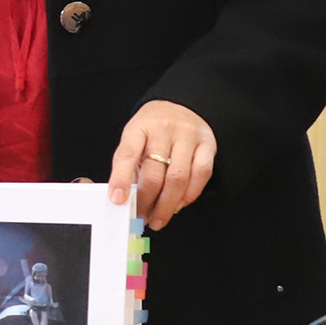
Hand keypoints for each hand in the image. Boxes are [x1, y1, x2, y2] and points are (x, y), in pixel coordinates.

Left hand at [107, 100, 216, 229]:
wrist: (180, 105)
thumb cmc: (152, 128)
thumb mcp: (135, 138)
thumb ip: (130, 164)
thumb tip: (125, 198)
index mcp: (139, 127)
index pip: (127, 154)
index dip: (121, 179)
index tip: (117, 200)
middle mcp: (163, 129)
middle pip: (154, 173)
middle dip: (146, 202)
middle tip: (141, 218)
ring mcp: (187, 136)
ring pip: (178, 178)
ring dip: (167, 205)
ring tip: (158, 219)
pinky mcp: (207, 144)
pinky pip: (200, 175)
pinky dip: (189, 196)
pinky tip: (178, 205)